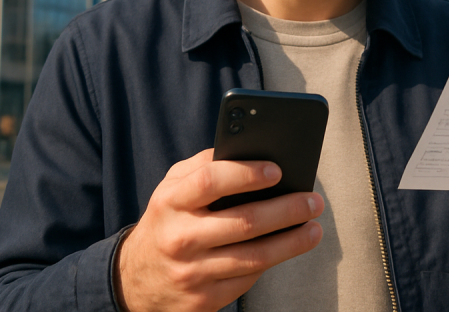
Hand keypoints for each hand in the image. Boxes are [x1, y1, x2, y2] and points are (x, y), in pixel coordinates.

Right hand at [114, 148, 323, 311]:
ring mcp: (192, 273)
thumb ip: (205, 165)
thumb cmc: (167, 220)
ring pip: (254, 257)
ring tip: (314, 228)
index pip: (210, 181)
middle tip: (313, 201)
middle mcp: (180, 238)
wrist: (135, 280)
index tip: (277, 170)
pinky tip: (287, 249)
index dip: (246, 174)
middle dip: (286, 210)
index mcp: (171, 202)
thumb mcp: (172, 187)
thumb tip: (252, 151)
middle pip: (244, 222)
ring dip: (292, 242)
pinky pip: (247, 279)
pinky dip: (271, 262)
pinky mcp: (204, 301)